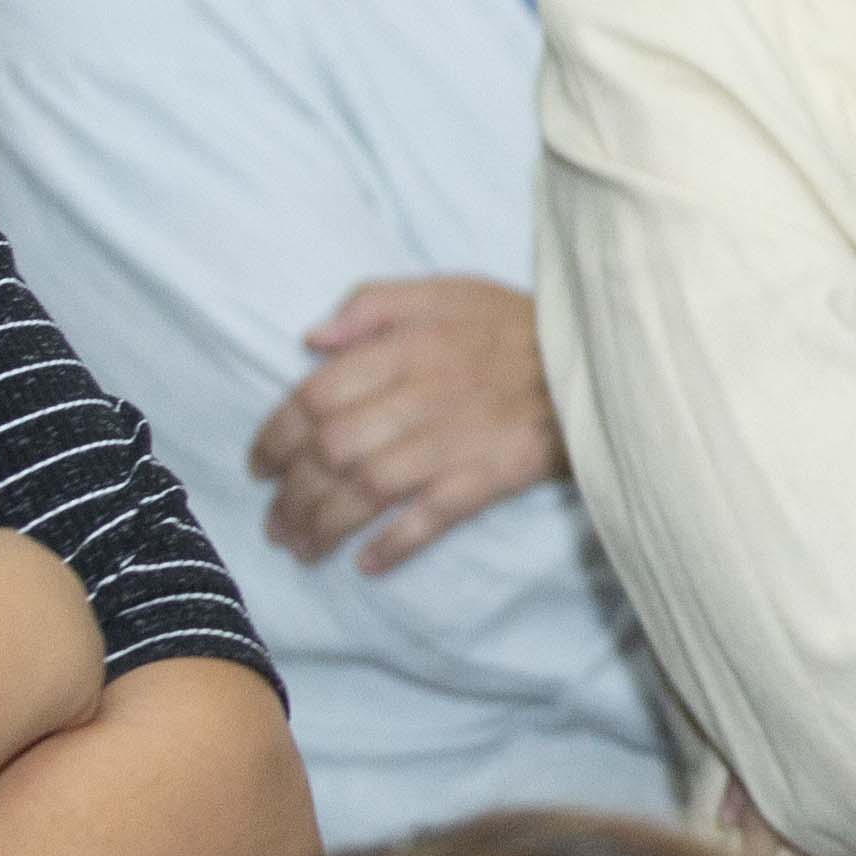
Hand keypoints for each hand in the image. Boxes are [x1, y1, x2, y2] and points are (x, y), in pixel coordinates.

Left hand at [248, 278, 561, 571]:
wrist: (596, 358)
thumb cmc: (513, 324)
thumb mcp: (443, 290)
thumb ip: (371, 305)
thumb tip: (310, 340)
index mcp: (401, 349)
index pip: (315, 397)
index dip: (276, 436)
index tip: (259, 467)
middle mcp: (418, 398)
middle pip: (332, 452)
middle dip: (291, 494)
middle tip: (273, 524)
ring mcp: (451, 443)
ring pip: (368, 491)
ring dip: (325, 525)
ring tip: (300, 549)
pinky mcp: (486, 479)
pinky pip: (430, 519)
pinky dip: (393, 545)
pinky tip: (365, 565)